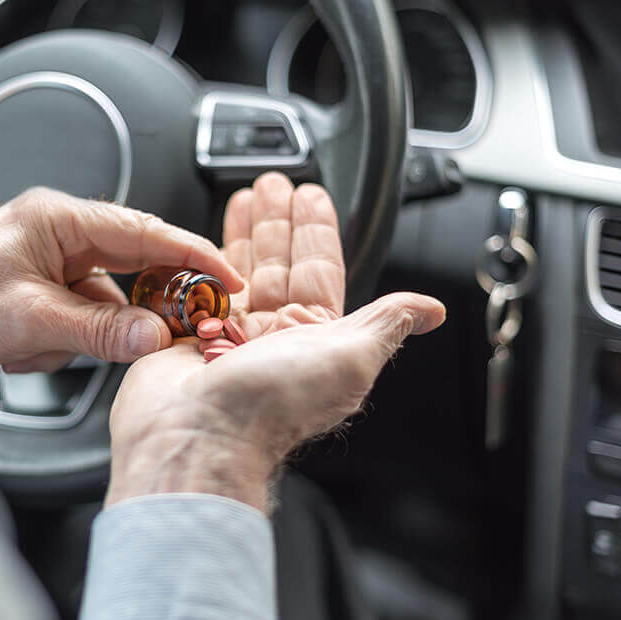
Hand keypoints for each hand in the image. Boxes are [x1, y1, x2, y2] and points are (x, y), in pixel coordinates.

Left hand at [0, 188, 242, 388]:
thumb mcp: (29, 322)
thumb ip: (100, 330)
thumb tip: (156, 335)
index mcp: (56, 219)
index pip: (144, 231)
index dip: (193, 255)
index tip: (228, 279)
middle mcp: (55, 234)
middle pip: (130, 266)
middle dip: (136, 307)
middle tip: (166, 332)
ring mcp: (46, 265)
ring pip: (105, 302)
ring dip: (84, 334)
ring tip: (37, 345)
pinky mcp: (37, 294)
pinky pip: (79, 319)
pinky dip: (63, 343)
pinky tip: (23, 351)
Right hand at [107, 174, 444, 512]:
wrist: (200, 434)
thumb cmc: (275, 403)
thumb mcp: (352, 355)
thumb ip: (388, 322)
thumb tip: (432, 309)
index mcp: (315, 339)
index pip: (321, 271)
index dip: (318, 231)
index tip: (311, 196)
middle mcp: (273, 338)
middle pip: (278, 264)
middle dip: (278, 222)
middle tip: (274, 185)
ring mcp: (229, 338)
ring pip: (238, 273)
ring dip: (243, 233)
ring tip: (244, 197)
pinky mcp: (187, 339)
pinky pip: (196, 292)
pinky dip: (199, 261)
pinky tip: (202, 238)